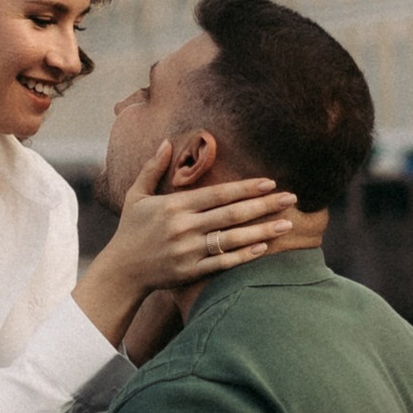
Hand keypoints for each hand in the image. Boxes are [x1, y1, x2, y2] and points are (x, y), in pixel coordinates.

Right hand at [78, 145, 296, 340]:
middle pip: (231, 214)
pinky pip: (223, 262)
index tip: (270, 182)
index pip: (218, 194)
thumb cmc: (130, 230)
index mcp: (174, 205)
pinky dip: (244, 255)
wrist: (121, 271)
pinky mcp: (190, 271)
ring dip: (262, 231)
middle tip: (291, 198)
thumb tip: (167, 141)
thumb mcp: (137, 195)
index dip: (246, 187)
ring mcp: (188, 250)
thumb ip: (153, 167)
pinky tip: (264, 247)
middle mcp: (183, 227)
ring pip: (232, 239)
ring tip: (287, 225)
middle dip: (264, 205)